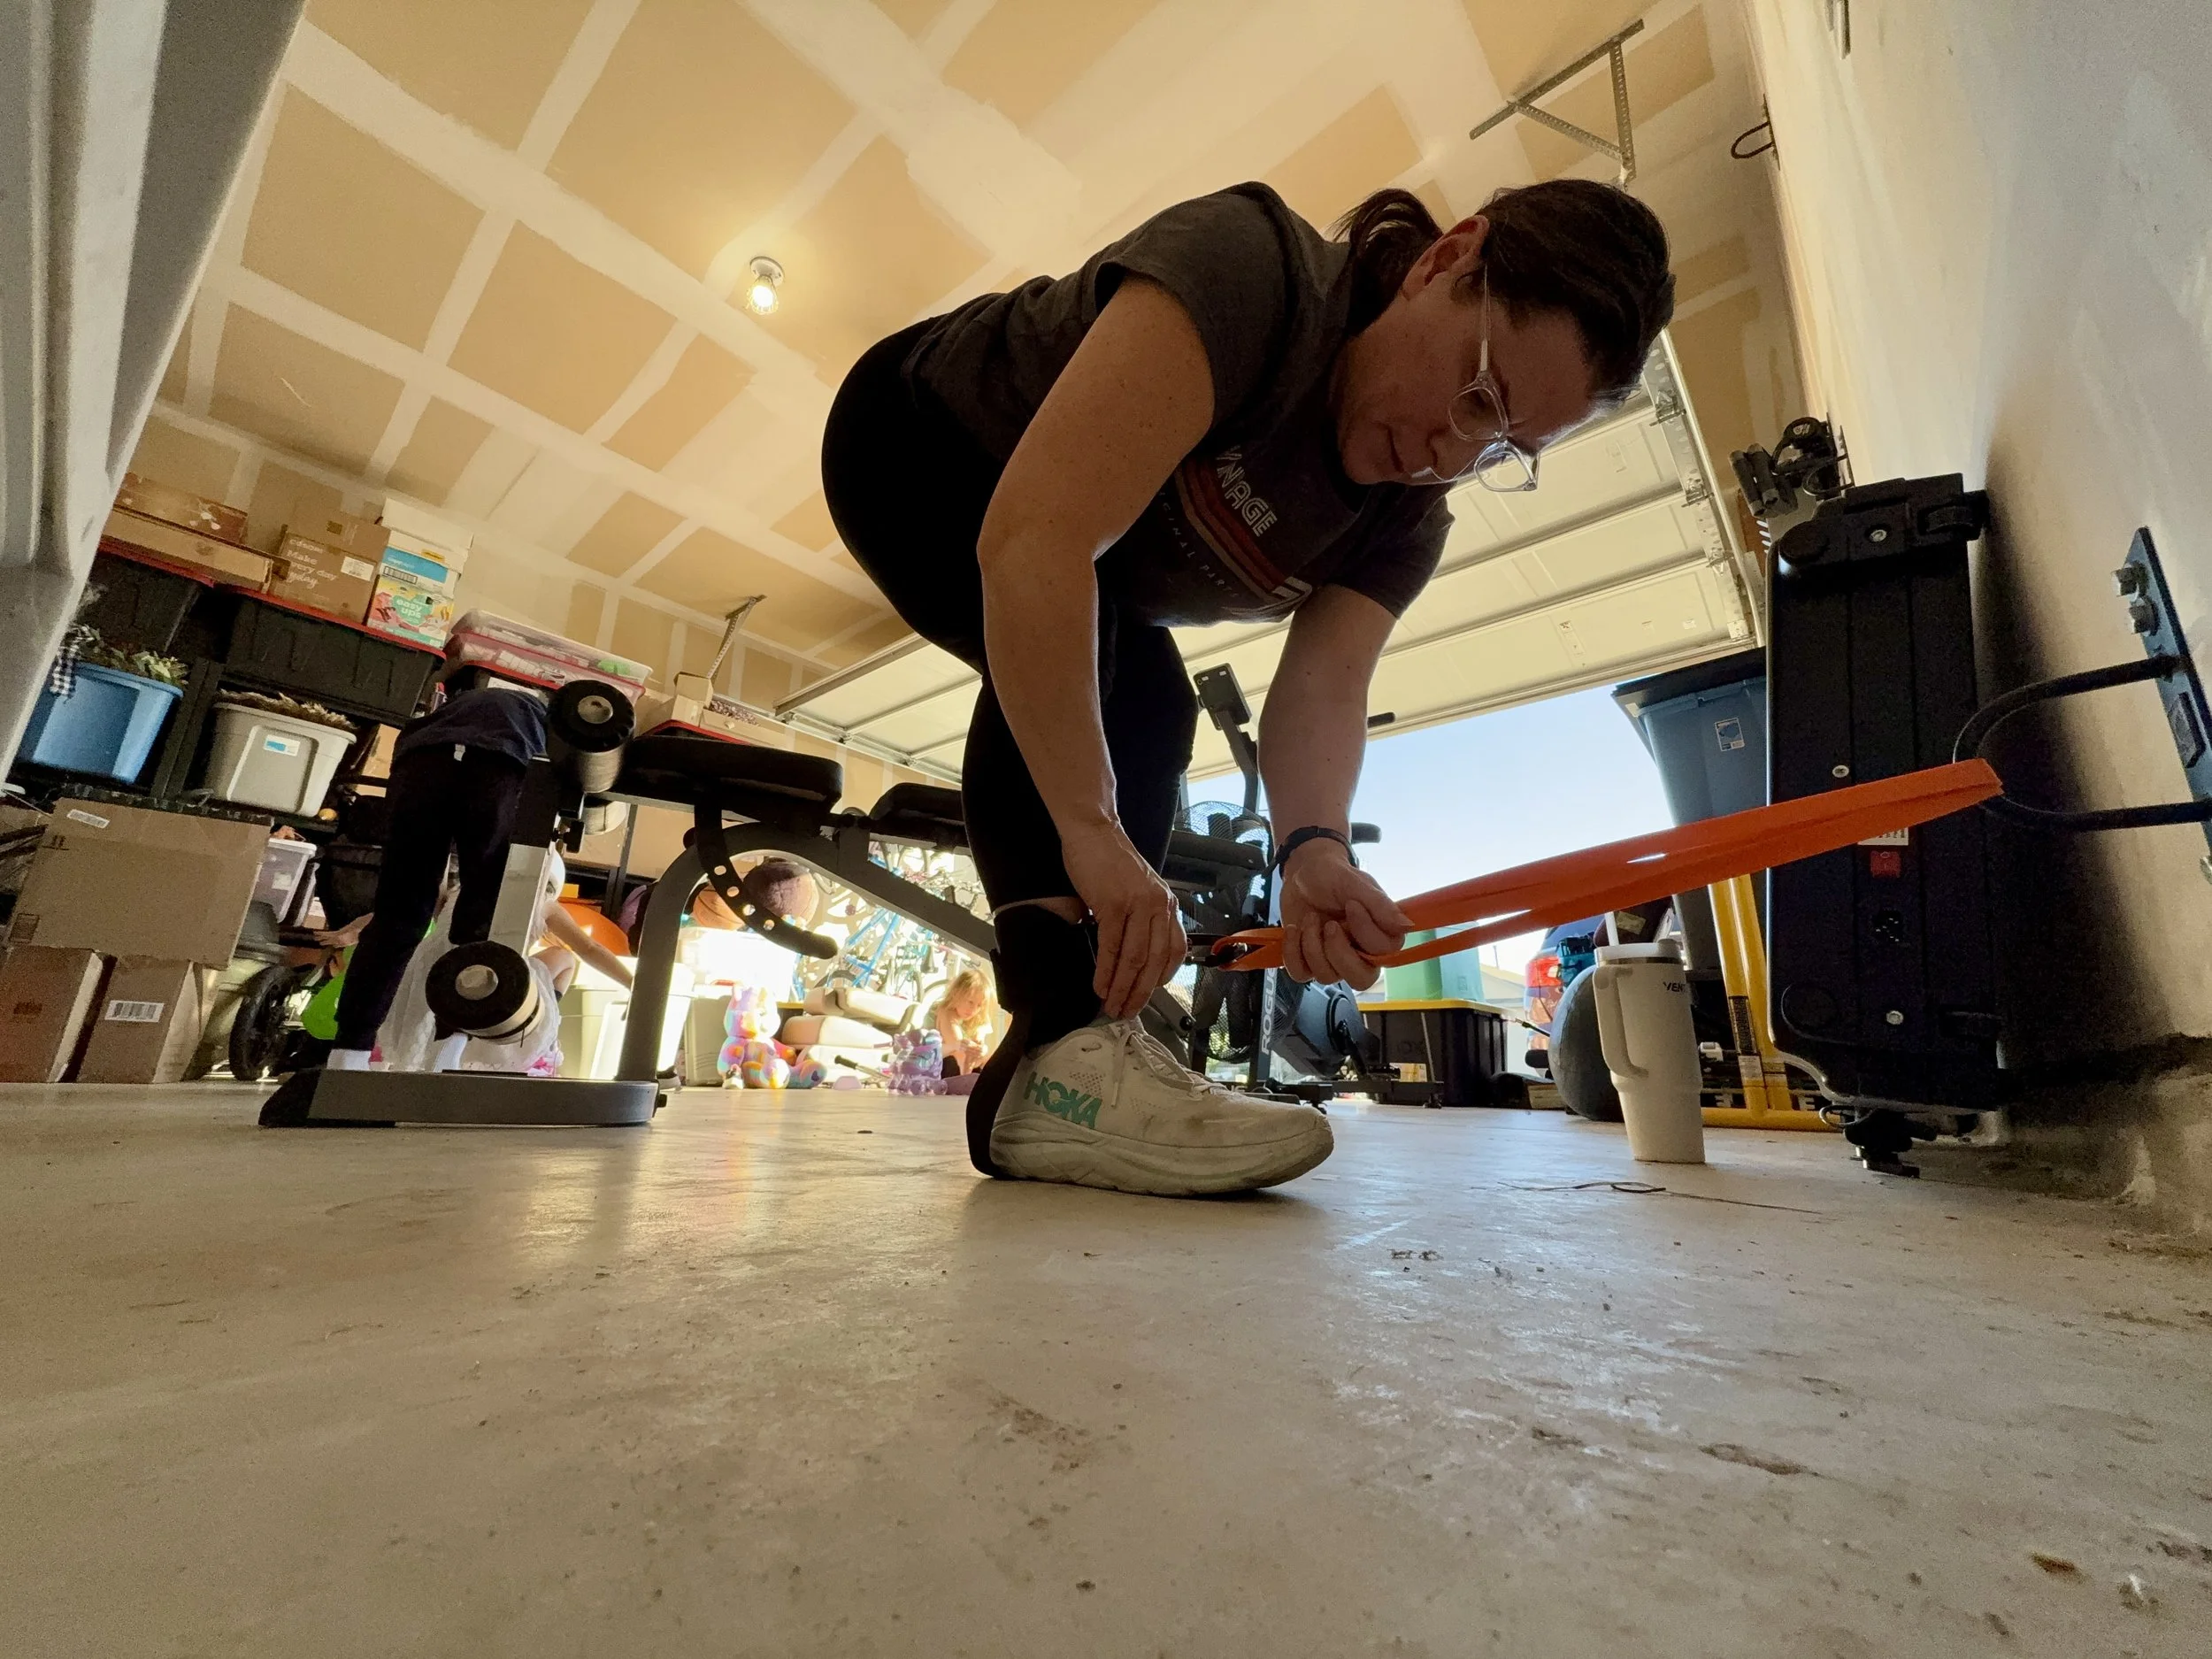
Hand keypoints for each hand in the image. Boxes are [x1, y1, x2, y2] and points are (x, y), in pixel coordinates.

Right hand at [1059, 820, 1187, 1018]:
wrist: (1093, 832)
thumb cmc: (1110, 862)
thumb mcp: (1137, 892)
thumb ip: (1140, 920)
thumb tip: (1130, 958)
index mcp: (1167, 904)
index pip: (1174, 950)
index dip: (1162, 978)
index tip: (1148, 995)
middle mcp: (1159, 906)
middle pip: (1154, 961)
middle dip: (1140, 993)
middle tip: (1126, 1011)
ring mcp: (1138, 905)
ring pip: (1134, 959)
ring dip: (1121, 987)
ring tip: (1111, 1004)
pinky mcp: (1114, 904)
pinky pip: (1112, 947)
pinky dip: (1105, 971)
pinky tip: (1099, 985)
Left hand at [1278, 839, 1411, 988]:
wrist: (1303, 873)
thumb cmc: (1333, 875)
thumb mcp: (1355, 883)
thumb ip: (1379, 904)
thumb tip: (1407, 926)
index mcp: (1379, 934)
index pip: (1385, 952)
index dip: (1366, 932)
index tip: (1352, 905)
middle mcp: (1360, 952)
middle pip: (1361, 979)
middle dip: (1339, 954)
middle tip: (1330, 925)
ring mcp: (1333, 959)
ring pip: (1327, 976)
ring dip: (1312, 945)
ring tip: (1310, 918)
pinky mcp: (1308, 961)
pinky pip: (1301, 974)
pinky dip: (1292, 952)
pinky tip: (1293, 929)